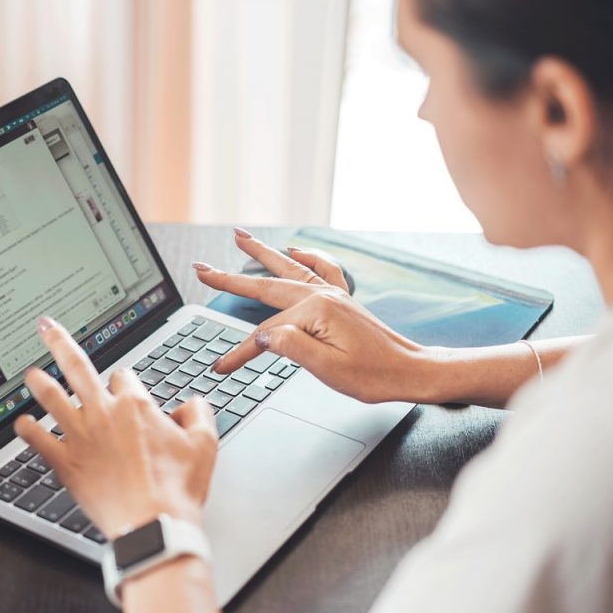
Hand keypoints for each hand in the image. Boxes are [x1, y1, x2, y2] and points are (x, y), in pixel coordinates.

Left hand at [14, 317, 218, 539]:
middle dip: (59, 342)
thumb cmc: (177, 489)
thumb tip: (191, 403)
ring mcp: (81, 437)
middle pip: (76, 367)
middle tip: (46, 328)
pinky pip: (39, 441)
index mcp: (135, 405)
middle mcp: (103, 414)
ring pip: (52, 398)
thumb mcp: (205, 444)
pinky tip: (21, 424)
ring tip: (30, 373)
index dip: (126, 384)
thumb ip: (199, 413)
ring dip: (39, 383)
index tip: (126, 393)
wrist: (153, 525)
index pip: (124, 376)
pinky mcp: (66, 464)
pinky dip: (27, 430)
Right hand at [194, 228, 433, 404]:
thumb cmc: (374, 376)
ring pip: (288, 268)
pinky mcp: (342, 300)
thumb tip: (262, 334)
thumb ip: (291, 347)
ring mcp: (334, 294)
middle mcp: (323, 295)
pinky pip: (321, 269)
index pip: (264, 334)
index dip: (239, 352)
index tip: (221, 367)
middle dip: (231, 278)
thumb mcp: (328, 369)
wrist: (411, 371)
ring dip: (261, 253)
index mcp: (316, 312)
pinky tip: (294, 250)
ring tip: (239, 237)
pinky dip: (306, 258)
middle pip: (266, 286)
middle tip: (202, 268)